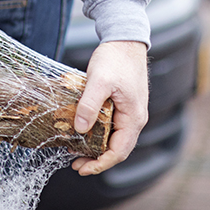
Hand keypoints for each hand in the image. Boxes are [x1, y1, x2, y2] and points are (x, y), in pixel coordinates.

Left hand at [71, 40, 148, 175]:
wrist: (124, 40)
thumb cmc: (114, 59)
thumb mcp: (98, 81)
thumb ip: (89, 105)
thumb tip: (81, 129)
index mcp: (133, 117)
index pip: (119, 151)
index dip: (101, 164)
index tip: (82, 169)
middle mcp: (135, 118)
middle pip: (117, 148)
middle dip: (97, 159)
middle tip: (75, 164)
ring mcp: (129, 112)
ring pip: (113, 138)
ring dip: (96, 147)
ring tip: (75, 150)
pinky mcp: (122, 104)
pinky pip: (111, 126)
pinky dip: (98, 133)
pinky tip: (82, 130)